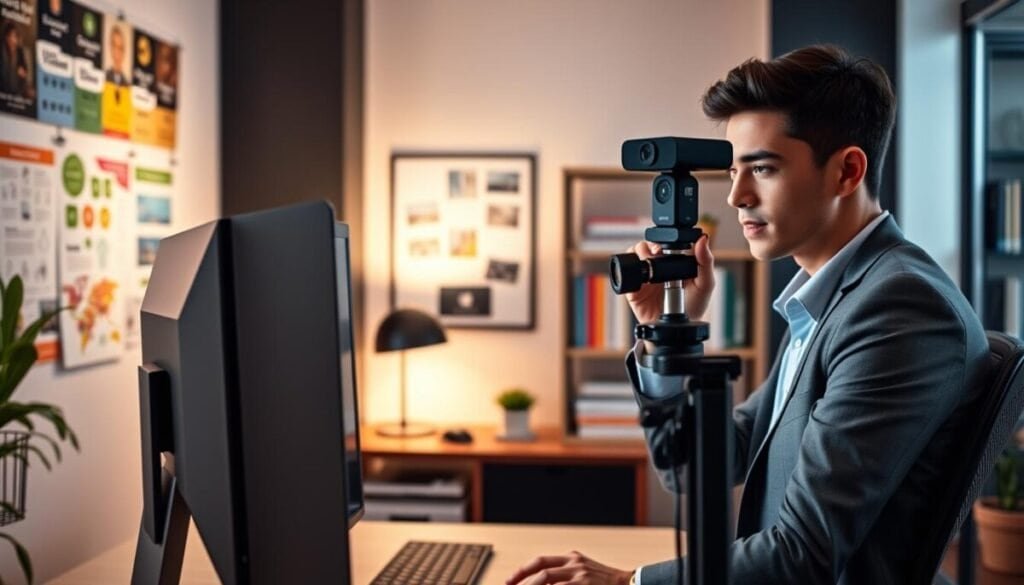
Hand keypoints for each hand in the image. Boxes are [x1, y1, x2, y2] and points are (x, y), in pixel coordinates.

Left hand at [506, 551, 631, 584]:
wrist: (630, 584)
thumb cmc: (604, 582)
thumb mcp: (584, 571)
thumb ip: (565, 575)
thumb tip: (541, 581)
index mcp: (572, 558)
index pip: (540, 561)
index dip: (522, 571)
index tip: (509, 581)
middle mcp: (575, 563)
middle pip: (540, 570)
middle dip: (522, 582)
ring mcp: (580, 575)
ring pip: (546, 578)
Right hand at [625, 235, 715, 323]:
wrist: (676, 330)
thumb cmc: (692, 307)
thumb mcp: (705, 284)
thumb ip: (706, 262)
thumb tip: (703, 239)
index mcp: (677, 260)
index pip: (669, 241)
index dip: (667, 239)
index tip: (669, 245)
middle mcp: (660, 264)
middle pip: (649, 243)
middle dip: (651, 245)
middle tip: (657, 253)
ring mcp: (646, 273)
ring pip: (636, 251)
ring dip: (640, 253)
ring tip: (649, 263)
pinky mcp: (634, 284)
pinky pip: (626, 270)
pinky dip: (630, 268)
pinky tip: (641, 276)